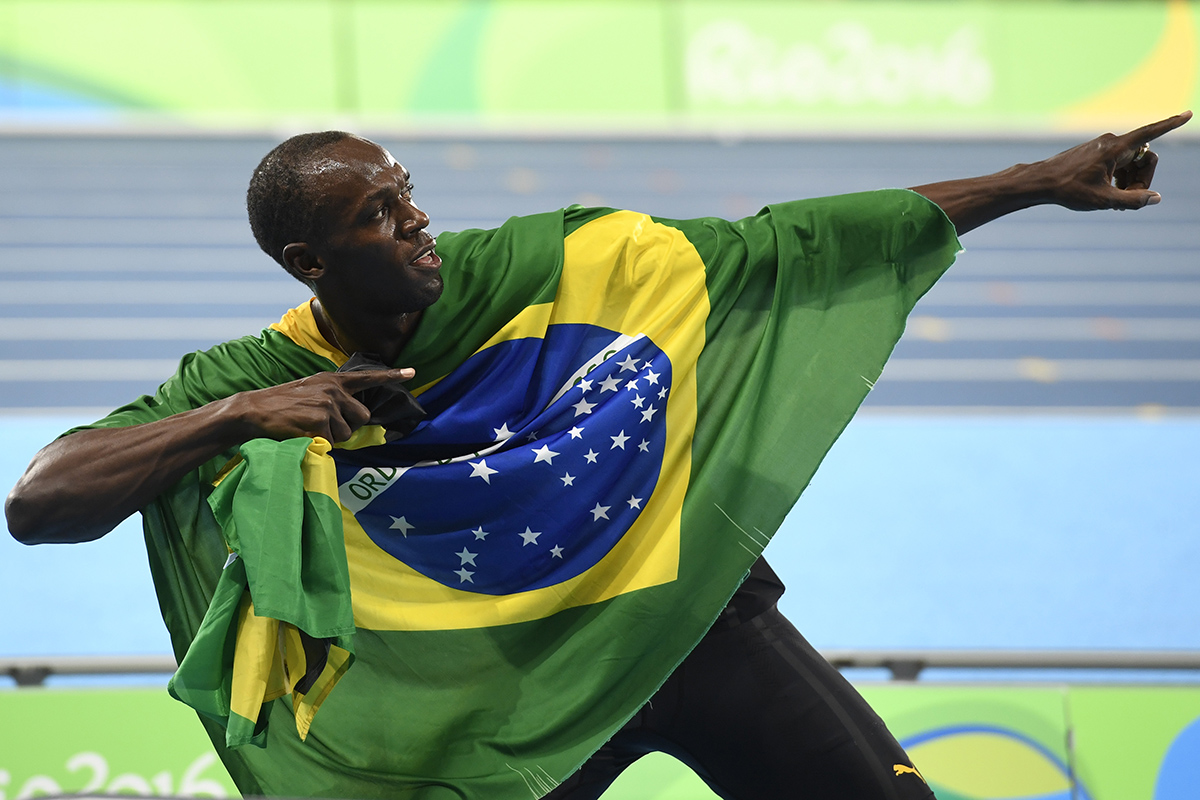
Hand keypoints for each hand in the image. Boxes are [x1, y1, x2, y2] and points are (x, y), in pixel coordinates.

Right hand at [230, 367, 415, 442]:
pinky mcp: (319, 420)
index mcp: (332, 380)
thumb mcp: (310, 392)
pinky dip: (319, 443)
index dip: (392, 376)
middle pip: (362, 417)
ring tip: (309, 428)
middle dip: (349, 427)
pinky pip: (331, 442)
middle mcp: (334, 389)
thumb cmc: (282, 406)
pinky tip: (302, 433)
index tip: (413, 372)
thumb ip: (334, 399)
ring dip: (332, 437)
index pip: (367, 377)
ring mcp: (327, 404)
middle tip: (325, 426)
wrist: (254, 411)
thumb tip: (354, 419)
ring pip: (347, 433)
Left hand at [1039, 111, 1191, 210]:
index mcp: (1116, 148)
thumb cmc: (1068, 189)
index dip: (1171, 125)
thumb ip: (1132, 200)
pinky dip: (1119, 177)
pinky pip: (1119, 163)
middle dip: (1143, 178)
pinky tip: (1106, 192)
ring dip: (1131, 180)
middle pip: (1145, 158)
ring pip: (1132, 162)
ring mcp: (1103, 146)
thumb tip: (1155, 198)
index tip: (1189, 114)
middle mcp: (1111, 142)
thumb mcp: (1103, 200)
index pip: (1151, 133)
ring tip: (1113, 199)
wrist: (1040, 182)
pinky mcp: (1096, 152)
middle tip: (1127, 198)